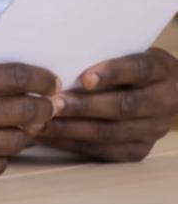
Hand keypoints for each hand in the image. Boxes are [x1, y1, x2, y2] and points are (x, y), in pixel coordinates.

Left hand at [37, 48, 177, 162]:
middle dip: (84, 106)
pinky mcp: (138, 150)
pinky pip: (103, 151)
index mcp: (162, 71)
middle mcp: (164, 102)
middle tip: (51, 103)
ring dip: (71, 128)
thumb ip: (99, 55)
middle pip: (123, 106)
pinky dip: (71, 143)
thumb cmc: (123, 65)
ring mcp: (153, 129)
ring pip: (110, 132)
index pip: (140, 69)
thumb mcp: (121, 52)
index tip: (85, 78)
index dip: (113, 73)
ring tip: (39, 123)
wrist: (154, 91)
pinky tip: (47, 136)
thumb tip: (53, 57)